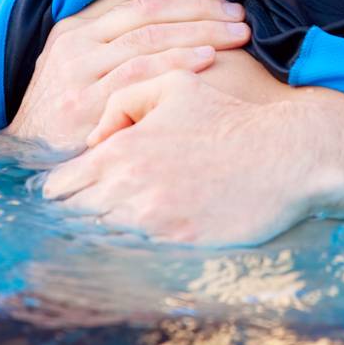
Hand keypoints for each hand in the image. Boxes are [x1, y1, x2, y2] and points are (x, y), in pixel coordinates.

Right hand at [3, 0, 248, 149]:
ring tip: (235, 35)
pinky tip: (207, 59)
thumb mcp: (75, 71)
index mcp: (77, 30)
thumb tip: (174, 30)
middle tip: (241, 17)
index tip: (225, 4)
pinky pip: (140, 74)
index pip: (140, 2)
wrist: (20, 157)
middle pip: (150, 16)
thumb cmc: (61, 115)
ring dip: (199, 34)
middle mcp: (77, 44)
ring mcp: (80, 73)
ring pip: (149, 40)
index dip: (188, 0)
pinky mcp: (86, 103)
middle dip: (202, 12)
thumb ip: (112, 48)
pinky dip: (177, 63)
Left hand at [41, 72, 341, 245]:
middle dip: (81, 214)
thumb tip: (94, 139)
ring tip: (127, 225)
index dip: (65, 190)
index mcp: (120, 151)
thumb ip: (123, 101)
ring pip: (101, 241)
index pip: (59, 186)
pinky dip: (137, 250)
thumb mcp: (175, 87)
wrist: (284, 154)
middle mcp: (128, 189)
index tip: (77, 192)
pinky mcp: (179, 245)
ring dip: (107, 235)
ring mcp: (153, 222)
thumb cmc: (229, 119)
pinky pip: (137, 257)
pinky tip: (152, 239)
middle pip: (74, 219)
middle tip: (99, 212)